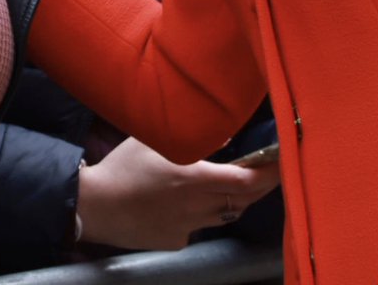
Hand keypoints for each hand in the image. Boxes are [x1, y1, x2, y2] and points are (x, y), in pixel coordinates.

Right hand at [77, 137, 279, 249]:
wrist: (95, 207)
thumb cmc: (122, 166)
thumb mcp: (153, 140)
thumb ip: (191, 137)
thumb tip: (224, 136)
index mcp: (193, 178)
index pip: (245, 180)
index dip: (268, 173)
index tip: (282, 162)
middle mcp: (197, 206)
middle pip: (243, 200)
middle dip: (260, 186)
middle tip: (269, 171)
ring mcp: (188, 228)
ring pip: (225, 214)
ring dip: (235, 199)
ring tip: (236, 183)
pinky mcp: (177, 241)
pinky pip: (200, 226)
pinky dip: (203, 212)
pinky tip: (186, 201)